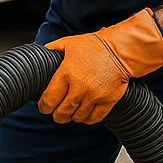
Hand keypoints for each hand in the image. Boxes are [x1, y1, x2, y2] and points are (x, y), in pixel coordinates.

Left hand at [40, 7, 162, 124]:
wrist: (120, 51)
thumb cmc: (95, 46)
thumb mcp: (69, 43)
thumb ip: (53, 49)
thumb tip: (42, 53)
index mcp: (66, 73)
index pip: (49, 99)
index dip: (44, 107)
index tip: (44, 107)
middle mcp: (79, 87)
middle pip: (62, 113)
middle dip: (57, 116)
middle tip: (56, 114)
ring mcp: (94, 96)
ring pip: (77, 117)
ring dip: (72, 117)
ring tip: (71, 112)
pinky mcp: (107, 101)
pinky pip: (94, 119)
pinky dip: (87, 119)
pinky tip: (85, 114)